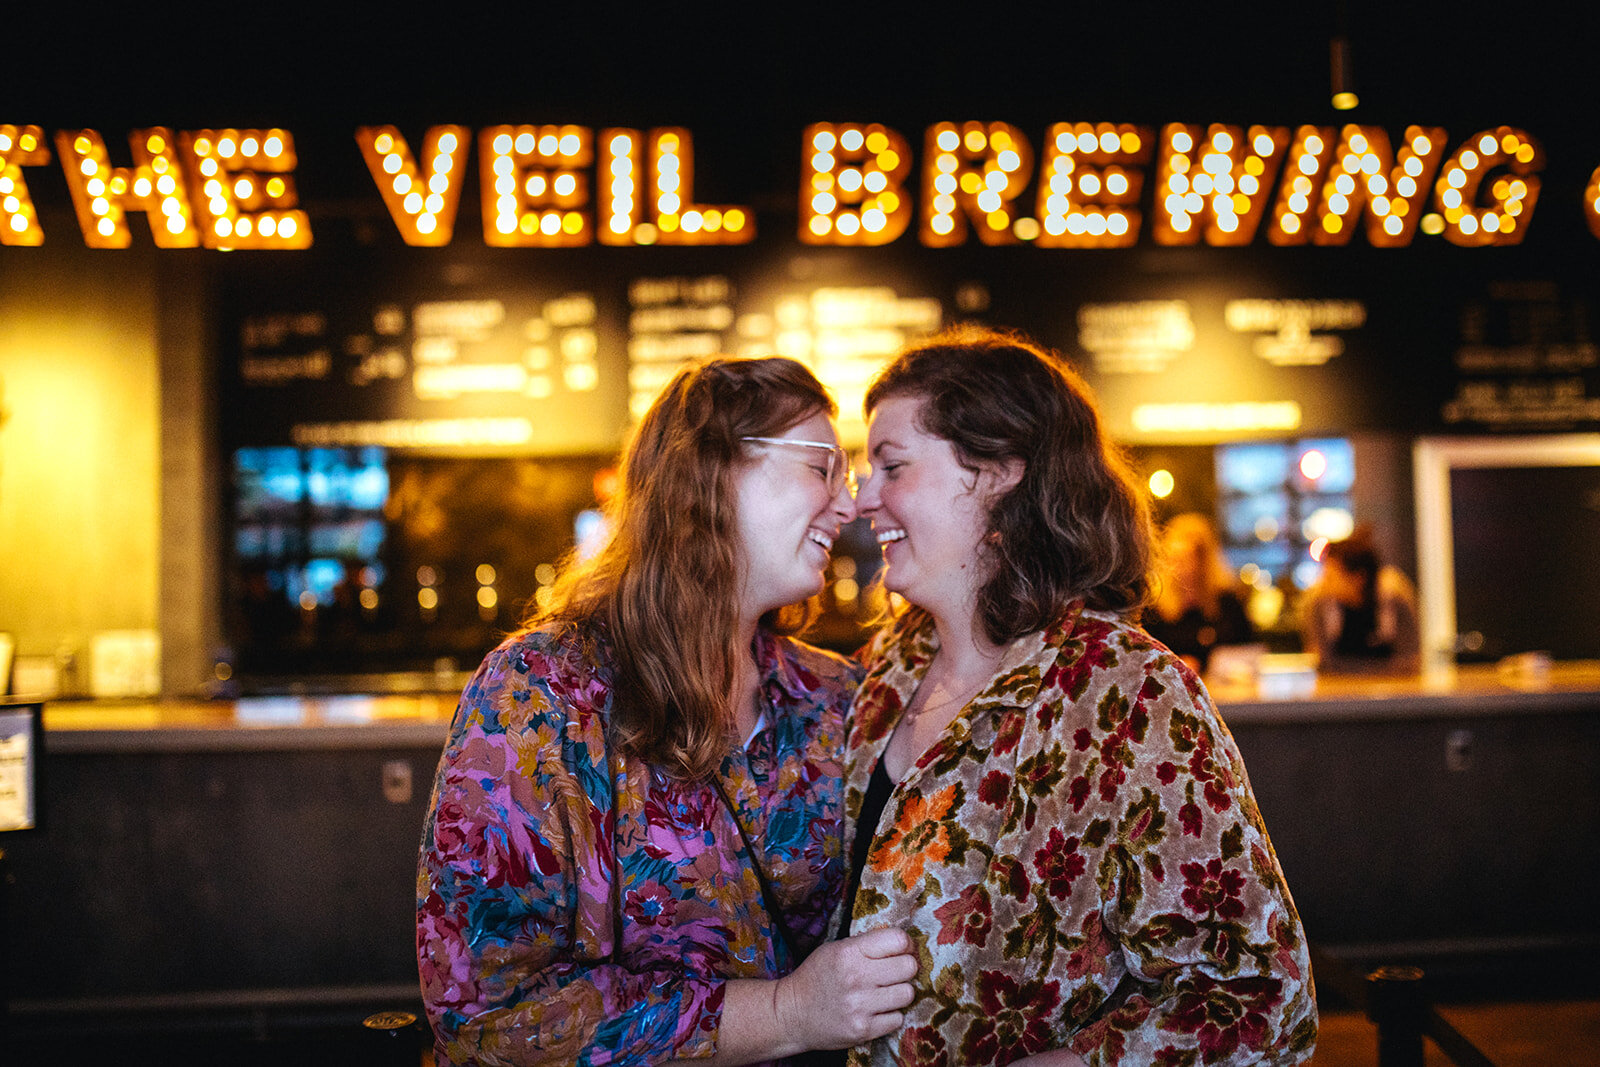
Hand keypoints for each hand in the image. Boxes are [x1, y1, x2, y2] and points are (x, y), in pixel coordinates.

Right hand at [776, 926, 916, 1049]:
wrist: (792, 1014)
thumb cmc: (816, 978)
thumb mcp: (835, 950)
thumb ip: (866, 944)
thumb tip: (903, 942)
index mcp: (849, 952)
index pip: (898, 940)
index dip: (905, 944)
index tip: (902, 950)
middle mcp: (856, 977)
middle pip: (908, 967)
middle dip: (905, 969)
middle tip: (894, 973)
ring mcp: (860, 1006)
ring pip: (907, 994)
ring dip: (899, 993)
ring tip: (884, 993)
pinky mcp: (863, 1030)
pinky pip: (897, 1019)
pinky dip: (890, 1015)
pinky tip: (875, 1010)